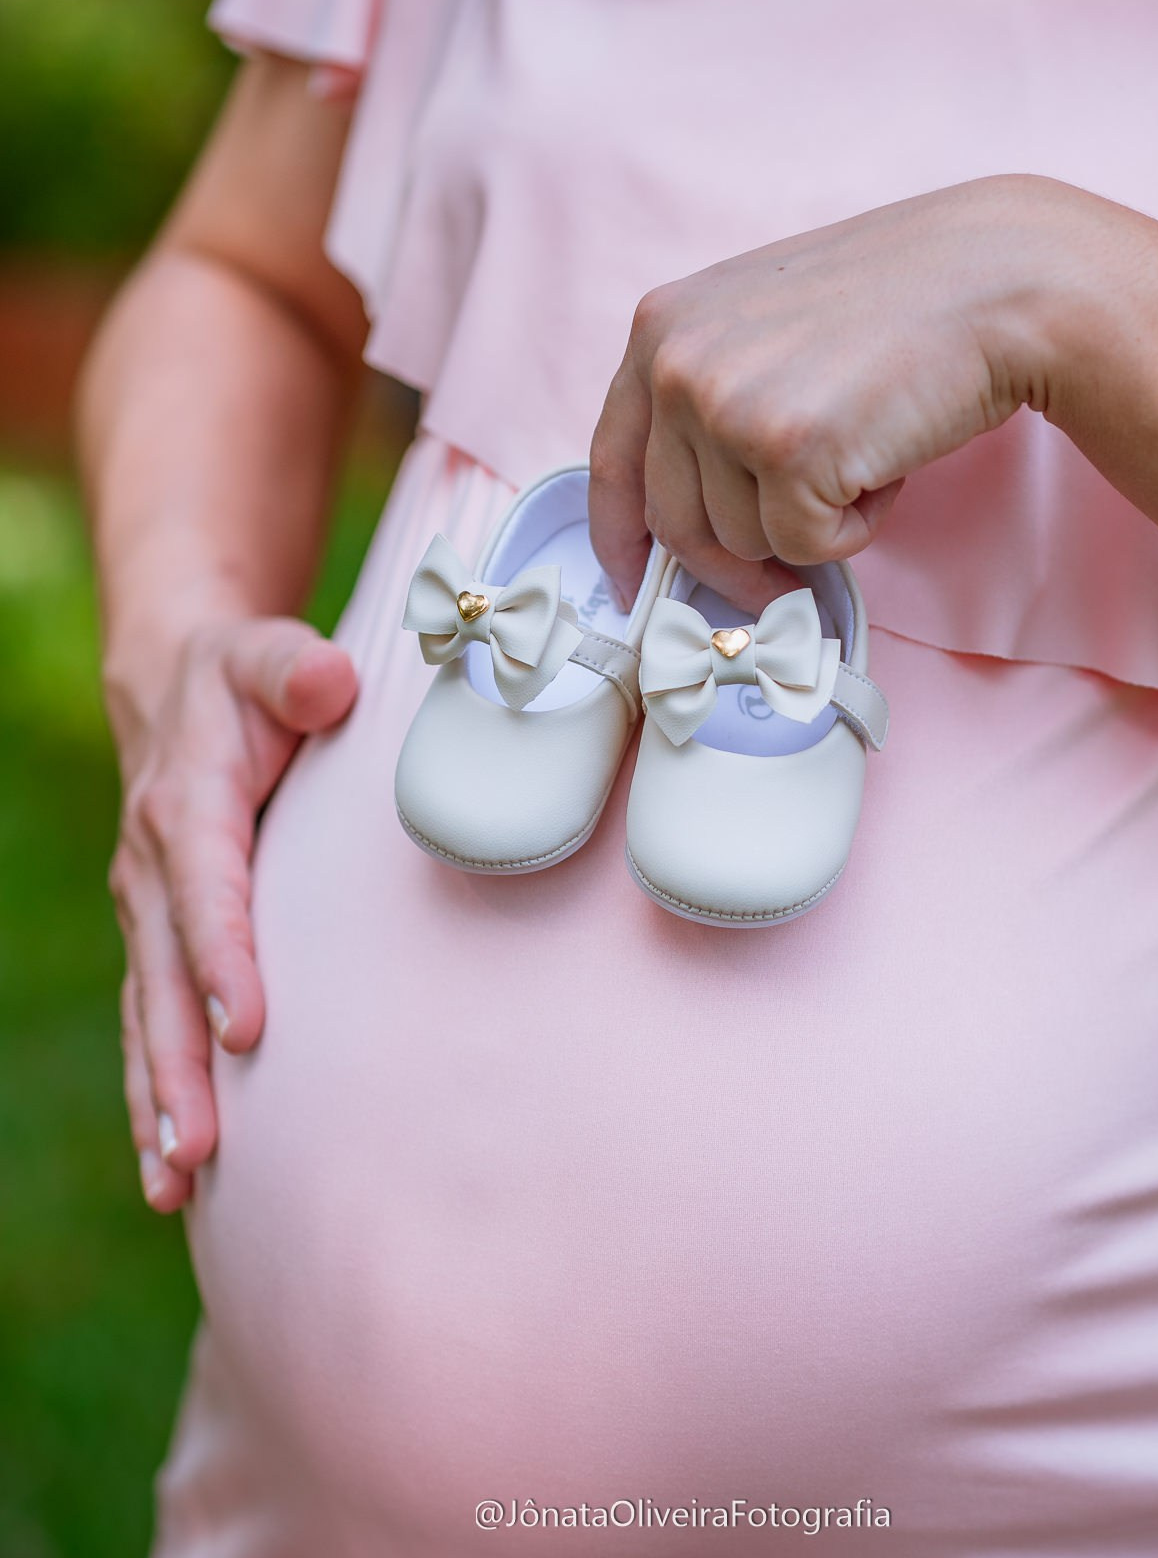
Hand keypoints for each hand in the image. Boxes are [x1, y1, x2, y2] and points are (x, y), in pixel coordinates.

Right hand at [108, 617, 356, 1211]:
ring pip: (150, 1015)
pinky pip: (150, 1023)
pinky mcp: (156, 939)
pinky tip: (169, 1175)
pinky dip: (153, 1096)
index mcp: (190, 803)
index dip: (224, 956)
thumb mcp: (268, 654)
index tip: (248, 1028)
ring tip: (178, 1182)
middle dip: (181, 1065)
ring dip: (161, 1098)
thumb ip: (297, 668)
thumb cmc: (246, 678)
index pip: (207, 889)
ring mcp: (147, 911)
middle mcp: (155, 866)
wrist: (177, 685)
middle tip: (202, 1149)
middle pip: (166, 978)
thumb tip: (330, 681)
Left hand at [589, 174, 1083, 610]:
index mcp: (660, 326)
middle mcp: (675, 363)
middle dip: (738, 555)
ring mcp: (726, 407)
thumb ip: (711, 393)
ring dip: (811, 518)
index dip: (621, 537)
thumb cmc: (899, 304)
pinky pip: (805, 547)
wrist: (997, 279)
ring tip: (863, 442)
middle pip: (676, 522)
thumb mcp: (766, 323)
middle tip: (799, 549)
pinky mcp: (787, 453)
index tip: (633, 582)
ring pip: (743, 541)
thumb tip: (687, 517)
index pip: (613, 460)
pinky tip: (886, 457)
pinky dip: (855, 525)